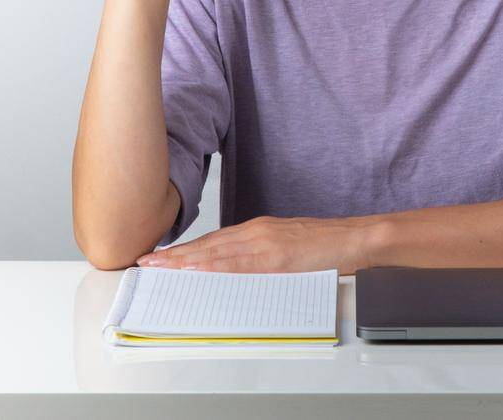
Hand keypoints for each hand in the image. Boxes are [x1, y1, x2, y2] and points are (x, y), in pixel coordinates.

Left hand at [134, 215, 380, 274]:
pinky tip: (196, 270)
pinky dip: (215, 266)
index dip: (185, 249)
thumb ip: (260, 256)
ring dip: (185, 260)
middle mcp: (257, 231)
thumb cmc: (325, 245)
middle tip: (147, 261)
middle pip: (208, 244)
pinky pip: (240, 263)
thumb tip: (235, 273)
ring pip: (217, 251)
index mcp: (258, 229)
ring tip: (161, 267)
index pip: (213, 241)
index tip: (162, 255)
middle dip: (175, 254)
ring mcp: (266, 242)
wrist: (355, 238)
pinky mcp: (277, 256)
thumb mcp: (286, 247)